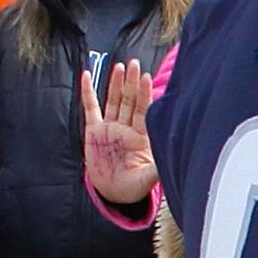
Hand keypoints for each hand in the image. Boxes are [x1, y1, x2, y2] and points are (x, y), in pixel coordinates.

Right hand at [82, 60, 156, 206]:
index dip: (144, 94)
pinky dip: (88, 92)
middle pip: (129, 101)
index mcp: (141, 137)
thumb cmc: (133, 187)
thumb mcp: (146, 179)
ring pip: (113, 101)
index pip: (143, 111)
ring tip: (119, 66)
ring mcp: (110, 128)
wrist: (112, 194)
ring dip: (115, 83)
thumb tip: (170, 162)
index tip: (146, 78)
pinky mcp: (93, 131)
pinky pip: (90, 108)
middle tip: (134, 64)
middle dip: (131, 83)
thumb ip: (156, 170)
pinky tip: (87, 76)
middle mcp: (126, 128)